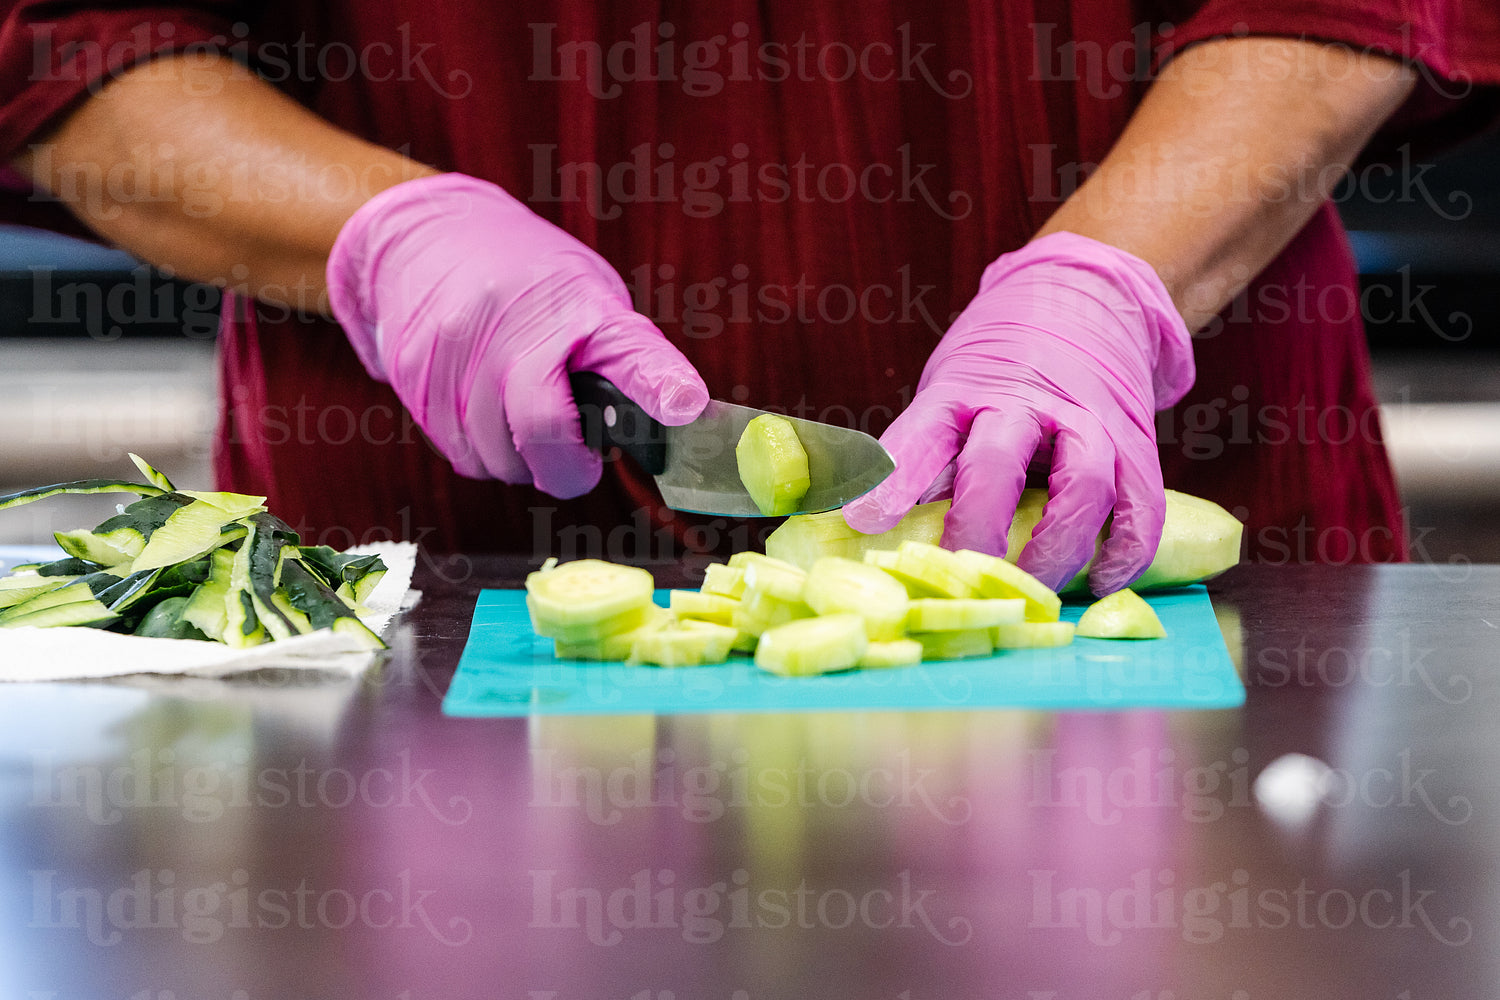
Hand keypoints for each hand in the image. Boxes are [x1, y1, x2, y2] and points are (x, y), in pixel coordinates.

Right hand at [326, 173, 707, 497]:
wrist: (427, 237)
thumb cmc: (527, 279)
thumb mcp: (590, 298)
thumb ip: (623, 362)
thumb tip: (672, 420)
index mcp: (580, 307)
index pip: (629, 352)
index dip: (659, 384)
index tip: (685, 407)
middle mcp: (518, 328)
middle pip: (543, 432)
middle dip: (565, 468)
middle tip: (573, 456)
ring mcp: (460, 353)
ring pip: (496, 460)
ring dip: (516, 459)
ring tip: (518, 412)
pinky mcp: (416, 377)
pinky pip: (458, 452)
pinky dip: (479, 447)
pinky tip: (482, 407)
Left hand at [842, 232, 1193, 593]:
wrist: (1086, 301)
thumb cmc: (996, 379)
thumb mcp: (948, 400)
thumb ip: (923, 463)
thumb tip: (862, 535)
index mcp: (962, 393)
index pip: (922, 435)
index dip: (894, 480)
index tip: (865, 522)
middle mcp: (1025, 402)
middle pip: (997, 464)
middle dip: (976, 526)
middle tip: (958, 575)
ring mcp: (1087, 421)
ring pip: (1081, 484)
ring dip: (1056, 546)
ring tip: (1031, 592)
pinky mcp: (1135, 444)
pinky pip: (1141, 502)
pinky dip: (1126, 549)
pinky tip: (1101, 581)